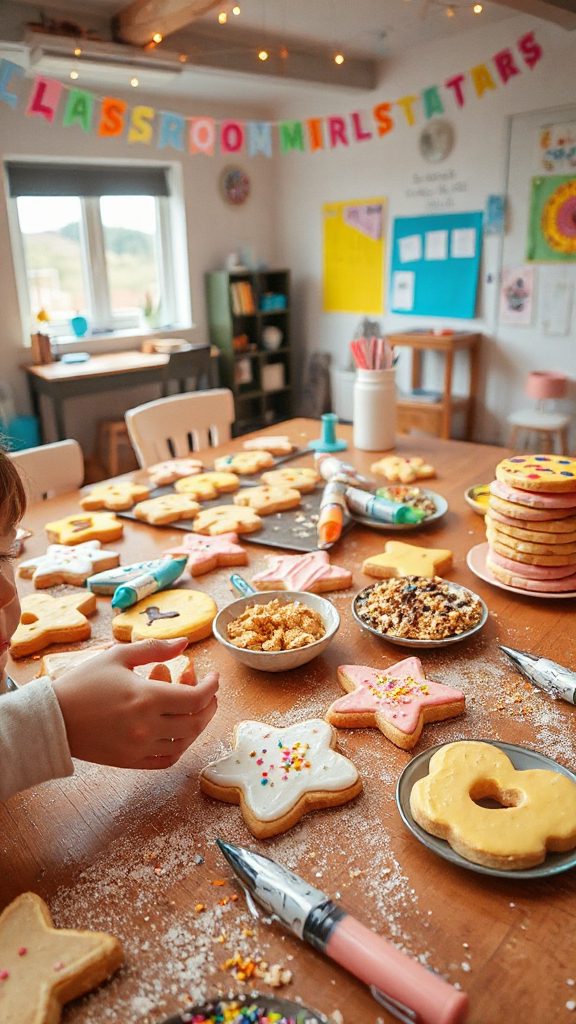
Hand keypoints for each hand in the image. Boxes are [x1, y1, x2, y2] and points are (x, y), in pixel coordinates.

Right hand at [52, 638, 218, 769]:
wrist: (52, 719)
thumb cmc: (82, 683)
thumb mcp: (118, 655)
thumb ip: (154, 648)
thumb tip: (185, 644)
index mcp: (146, 698)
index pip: (196, 698)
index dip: (211, 687)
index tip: (213, 678)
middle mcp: (147, 726)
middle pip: (195, 722)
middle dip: (209, 706)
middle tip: (209, 694)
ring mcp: (139, 748)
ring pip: (184, 742)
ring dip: (195, 725)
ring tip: (191, 709)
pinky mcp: (130, 762)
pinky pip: (166, 760)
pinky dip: (179, 747)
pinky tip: (175, 731)